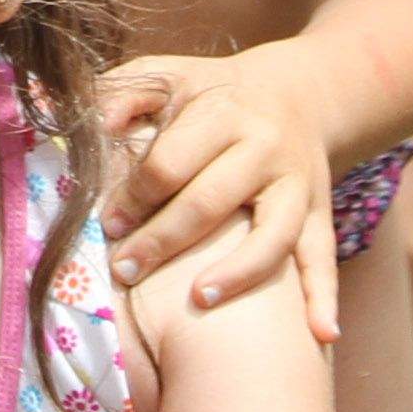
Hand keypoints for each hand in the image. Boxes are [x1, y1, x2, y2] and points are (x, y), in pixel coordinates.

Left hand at [91, 56, 341, 340]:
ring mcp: (298, 183)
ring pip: (274, 233)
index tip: (108, 224)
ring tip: (199, 299)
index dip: (134, 196)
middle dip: (164, 239)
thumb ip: (124, 93)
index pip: (170, 163)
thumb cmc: (211, 94)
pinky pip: (323, 258)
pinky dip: (324, 296)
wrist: (297, 92)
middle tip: (125, 270)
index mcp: (223, 113)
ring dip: (238, 272)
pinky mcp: (319, 212)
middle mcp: (266, 148)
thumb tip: (88, 123)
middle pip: (211, 202)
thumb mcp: (167, 77)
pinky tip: (321, 334)